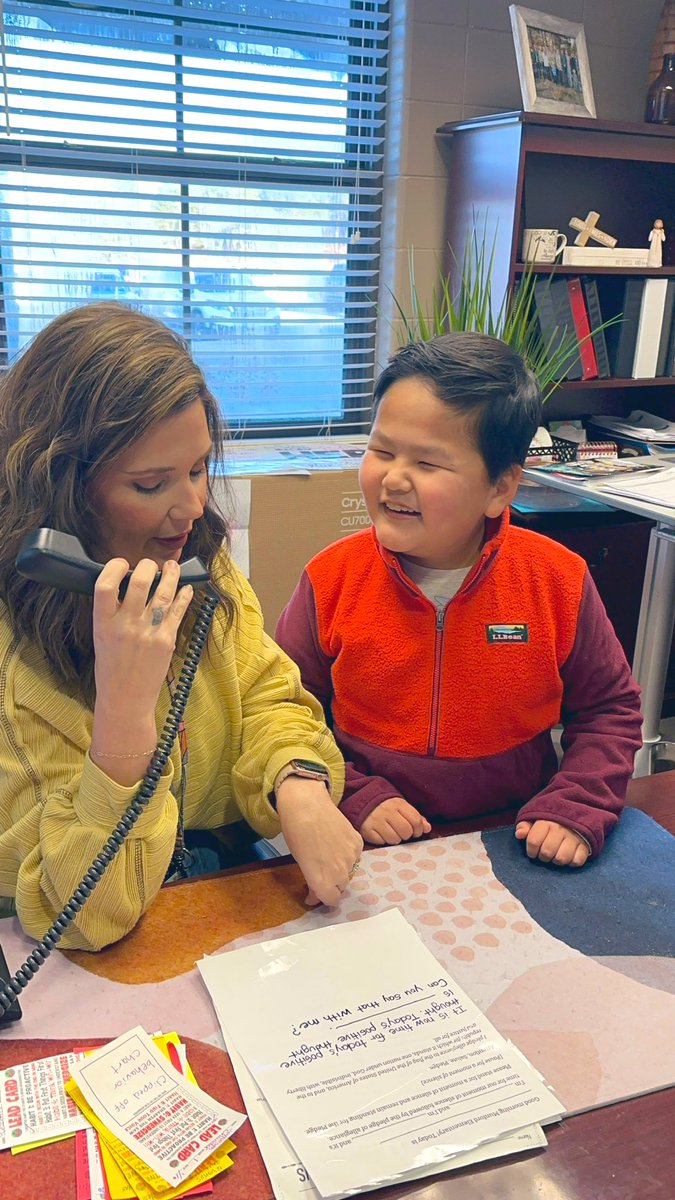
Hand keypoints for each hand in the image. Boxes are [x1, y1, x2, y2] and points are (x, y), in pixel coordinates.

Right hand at [91, 558, 192, 763]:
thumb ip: (112, 612)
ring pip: (164, 592)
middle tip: (151, 565)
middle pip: (140, 581)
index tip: (122, 564)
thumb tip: (127, 584)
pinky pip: (178, 611)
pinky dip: (184, 596)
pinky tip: (186, 589)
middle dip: (148, 566)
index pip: (105, 584)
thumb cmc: (111, 669)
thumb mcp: (101, 638)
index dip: (115, 566)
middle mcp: (125, 625)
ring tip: (173, 567)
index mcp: (103, 623)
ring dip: (171, 575)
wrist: (126, 700)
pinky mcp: (166, 641)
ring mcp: (148, 632)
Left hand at [276, 780, 363, 906]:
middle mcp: (340, 874)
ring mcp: (352, 857)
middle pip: (341, 887)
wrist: (306, 805)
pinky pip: (355, 855)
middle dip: (331, 883)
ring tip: (327, 853)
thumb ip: (312, 882)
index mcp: (323, 883)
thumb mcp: (301, 863)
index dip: (322, 897)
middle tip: (320, 870)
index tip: (314, 891)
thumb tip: (315, 895)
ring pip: (349, 871)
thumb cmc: (296, 834)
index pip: (331, 901)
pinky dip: (347, 854)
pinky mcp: (358, 843)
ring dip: (340, 868)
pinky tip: (336, 842)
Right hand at [360, 797, 431, 845]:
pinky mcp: (367, 830)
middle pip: (406, 831)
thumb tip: (428, 828)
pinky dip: (383, 840)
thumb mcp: (402, 807)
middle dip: (407, 835)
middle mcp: (387, 811)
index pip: (415, 820)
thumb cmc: (387, 807)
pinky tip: (381, 834)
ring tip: (391, 832)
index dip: (418, 829)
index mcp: (398, 804)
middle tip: (402, 832)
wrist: (362, 802)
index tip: (415, 831)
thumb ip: (416, 817)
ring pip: (394, 839)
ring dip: (395, 839)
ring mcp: (376, 821)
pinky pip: (381, 842)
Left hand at [515, 819, 590, 866]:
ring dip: (557, 860)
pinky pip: (577, 861)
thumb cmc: (550, 821)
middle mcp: (560, 829)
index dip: (530, 850)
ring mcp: (574, 837)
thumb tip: (519, 834)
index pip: (533, 841)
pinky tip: (569, 856)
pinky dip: (572, 862)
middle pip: (546, 852)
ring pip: (561, 858)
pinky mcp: (586, 845)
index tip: (533, 851)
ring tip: (556, 855)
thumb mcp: (534, 819)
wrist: (576, 814)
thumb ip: (524, 826)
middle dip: (543, 857)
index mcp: (546, 821)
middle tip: (545, 854)